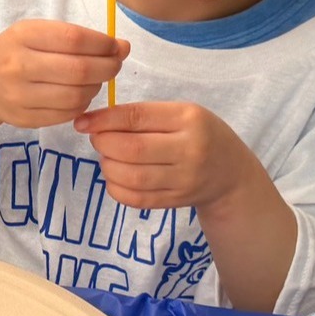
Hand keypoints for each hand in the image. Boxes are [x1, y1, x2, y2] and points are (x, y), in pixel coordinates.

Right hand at [0, 20, 126, 129]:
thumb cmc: (14, 52)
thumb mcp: (35, 33)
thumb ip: (76, 37)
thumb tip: (122, 47)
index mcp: (23, 36)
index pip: (74, 39)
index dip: (103, 44)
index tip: (118, 46)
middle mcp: (18, 66)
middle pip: (79, 70)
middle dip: (108, 68)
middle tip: (115, 65)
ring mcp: (19, 96)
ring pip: (76, 95)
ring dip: (96, 88)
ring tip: (94, 80)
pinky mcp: (24, 119)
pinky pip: (67, 114)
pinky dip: (82, 104)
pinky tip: (79, 94)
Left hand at [74, 101, 269, 210]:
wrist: (231, 174)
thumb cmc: (199, 135)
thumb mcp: (181, 114)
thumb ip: (142, 116)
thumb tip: (93, 122)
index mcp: (189, 119)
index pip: (137, 117)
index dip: (103, 120)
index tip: (83, 122)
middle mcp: (189, 150)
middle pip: (132, 149)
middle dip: (104, 144)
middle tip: (98, 140)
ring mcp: (184, 179)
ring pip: (131, 176)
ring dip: (108, 166)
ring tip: (108, 158)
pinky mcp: (176, 201)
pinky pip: (136, 199)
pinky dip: (116, 188)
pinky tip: (116, 177)